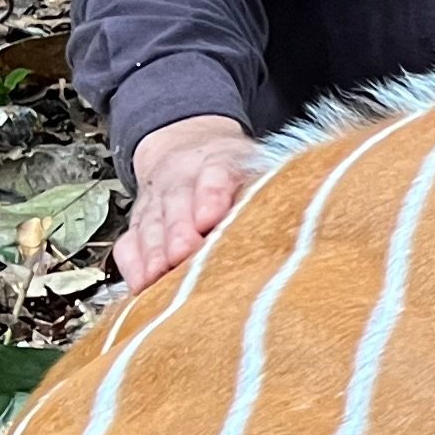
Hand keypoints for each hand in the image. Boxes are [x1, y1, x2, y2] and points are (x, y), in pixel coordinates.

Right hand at [118, 115, 261, 287]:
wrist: (190, 149)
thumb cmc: (235, 171)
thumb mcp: (257, 165)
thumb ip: (271, 188)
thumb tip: (306, 219)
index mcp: (217, 160)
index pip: (215, 173)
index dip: (211, 194)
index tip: (210, 216)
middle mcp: (180, 178)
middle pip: (176, 202)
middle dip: (177, 230)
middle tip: (182, 254)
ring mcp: (156, 202)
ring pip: (150, 225)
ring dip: (154, 252)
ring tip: (158, 276)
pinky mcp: (139, 224)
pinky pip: (129, 244)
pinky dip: (133, 265)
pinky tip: (140, 285)